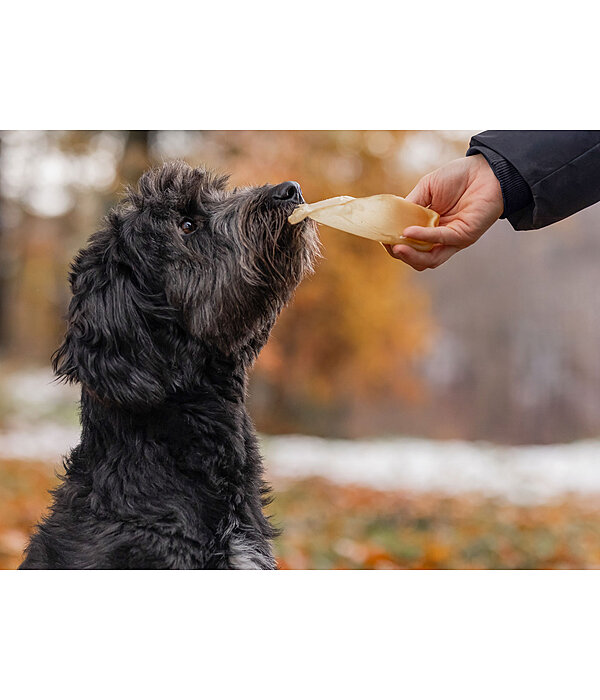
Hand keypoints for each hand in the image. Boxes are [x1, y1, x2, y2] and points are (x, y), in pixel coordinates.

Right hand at [384, 155, 503, 270]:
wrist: (485, 170)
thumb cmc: (458, 177)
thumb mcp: (426, 188)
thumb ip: (411, 205)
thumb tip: (392, 219)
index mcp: (430, 228)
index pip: (411, 246)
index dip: (395, 245)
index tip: (381, 238)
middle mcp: (441, 238)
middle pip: (419, 259)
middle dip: (401, 256)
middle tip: (389, 246)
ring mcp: (454, 239)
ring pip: (430, 259)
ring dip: (411, 255)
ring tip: (396, 247)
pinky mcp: (465, 235)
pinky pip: (441, 239)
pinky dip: (424, 237)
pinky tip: (409, 232)